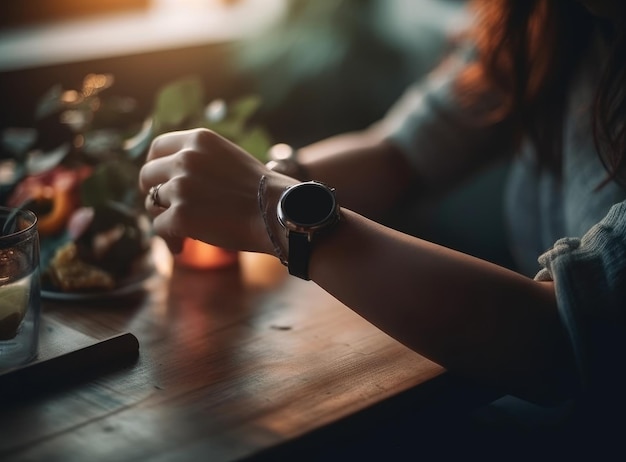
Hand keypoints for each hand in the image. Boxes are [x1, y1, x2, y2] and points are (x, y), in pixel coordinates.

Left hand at [139, 128, 294, 254]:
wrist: (280, 212)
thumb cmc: (263, 192)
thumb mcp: (230, 158)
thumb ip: (202, 160)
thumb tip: (173, 176)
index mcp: (199, 140)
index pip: (158, 146)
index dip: (155, 165)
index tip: (159, 180)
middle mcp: (186, 158)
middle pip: (148, 174)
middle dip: (154, 193)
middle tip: (166, 209)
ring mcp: (182, 187)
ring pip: (151, 203)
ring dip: (163, 218)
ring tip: (178, 232)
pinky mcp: (181, 216)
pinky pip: (159, 228)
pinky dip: (170, 240)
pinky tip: (181, 247)